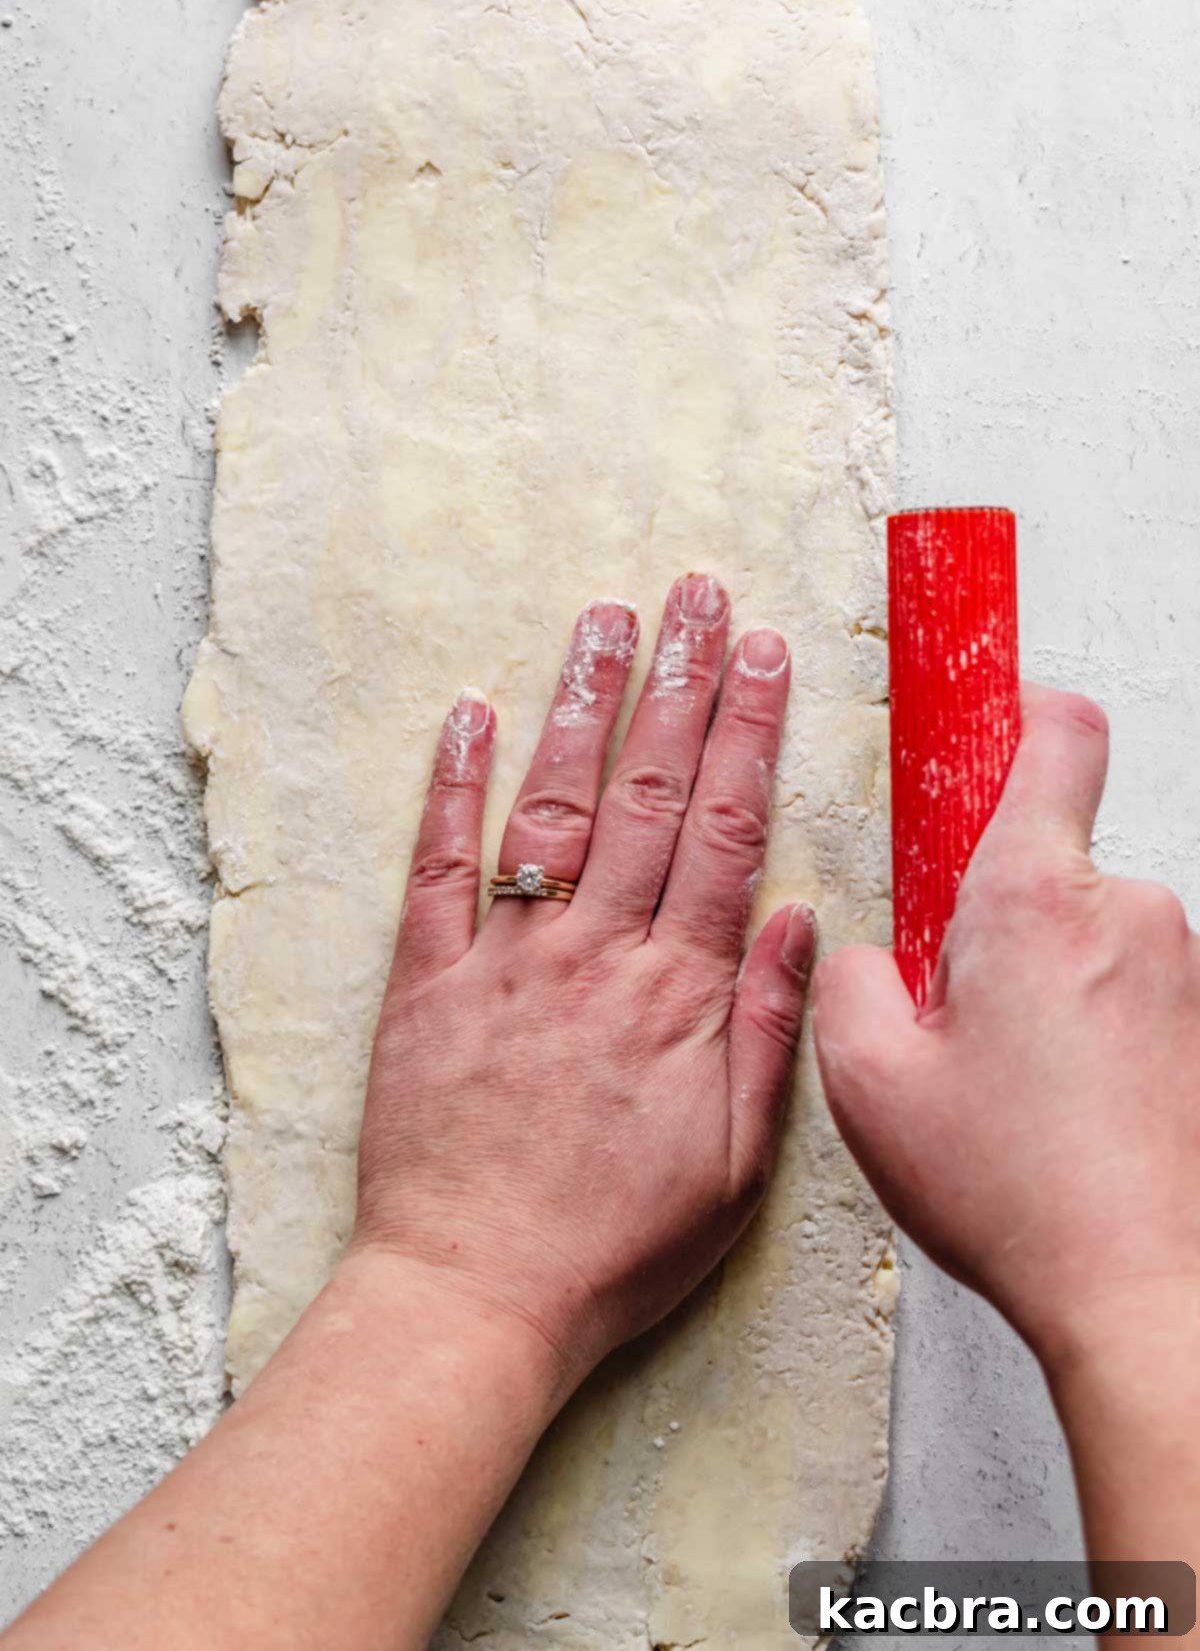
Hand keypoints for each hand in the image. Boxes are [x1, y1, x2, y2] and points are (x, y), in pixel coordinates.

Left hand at [353, 574, 814, 1383]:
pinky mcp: (426, 980)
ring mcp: (506, 959)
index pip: (723, 831)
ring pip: (555, 806)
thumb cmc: (615, 1244)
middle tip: (698, 596)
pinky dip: (451, 785)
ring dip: (583, 704)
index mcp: (678, 993)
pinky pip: (438, 865)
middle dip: (679, 683)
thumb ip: (769, 1031)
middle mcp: (596, 954)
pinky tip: (468, 713)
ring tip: (607, 618)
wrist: (475, 1295)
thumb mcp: (737, 1164)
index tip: (762, 656)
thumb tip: (795, 913)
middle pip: (649, 793)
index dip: (746, 733)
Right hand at [813, 682, 1199, 1376]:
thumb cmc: (1021, 1194)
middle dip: (994, 914)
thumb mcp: (870, 1082)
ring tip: (1014, 1085)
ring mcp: (1185, 972)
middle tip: (958, 1010)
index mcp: (1036, 900)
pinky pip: (1132, 992)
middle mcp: (1130, 914)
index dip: (1021, 705)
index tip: (992, 707)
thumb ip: (849, 982)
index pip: (1057, 734)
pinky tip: (1064, 1113)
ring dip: (1045, 981)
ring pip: (1090, 935)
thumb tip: (868, 957)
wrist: (1152, 1296)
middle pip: (1050, 859)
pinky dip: (1091, 1028)